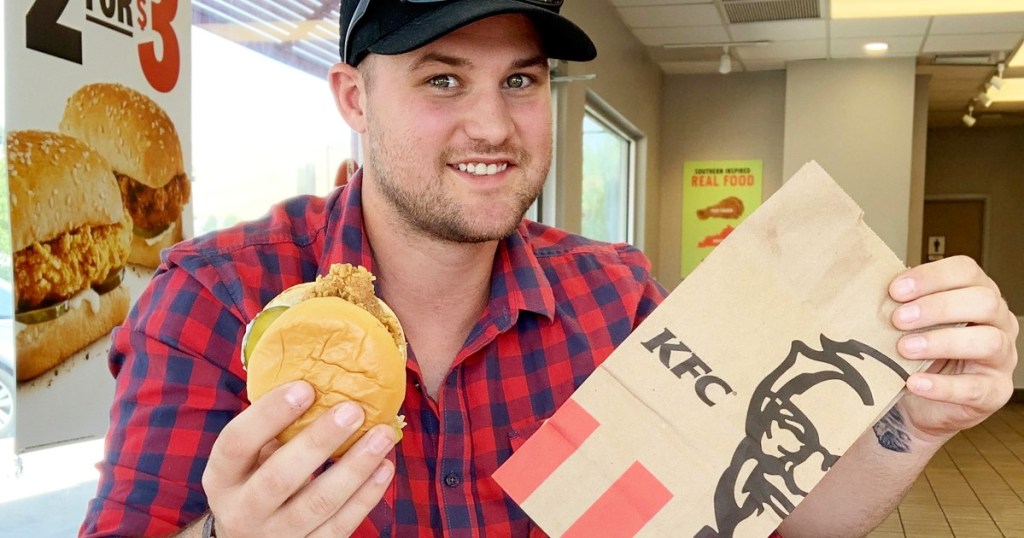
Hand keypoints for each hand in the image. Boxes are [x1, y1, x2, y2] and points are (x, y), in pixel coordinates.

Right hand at [201, 381, 396, 536]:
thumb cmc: (254, 478)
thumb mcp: (247, 455)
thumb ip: (271, 425)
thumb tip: (318, 372)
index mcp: (221, 476)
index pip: (236, 443)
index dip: (269, 414)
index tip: (306, 386)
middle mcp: (241, 510)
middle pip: (279, 478)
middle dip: (319, 442)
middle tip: (353, 410)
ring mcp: (275, 536)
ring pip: (317, 505)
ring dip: (355, 468)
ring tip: (383, 435)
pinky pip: (339, 526)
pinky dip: (366, 497)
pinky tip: (384, 467)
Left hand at [889, 255, 1018, 442]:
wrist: (919, 404)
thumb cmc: (917, 354)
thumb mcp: (910, 325)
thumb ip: (902, 305)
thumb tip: (870, 289)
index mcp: (977, 294)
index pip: (967, 271)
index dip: (932, 276)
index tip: (895, 290)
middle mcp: (998, 322)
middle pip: (983, 301)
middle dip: (937, 307)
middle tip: (898, 319)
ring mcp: (1002, 357)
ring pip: (988, 341)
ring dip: (942, 342)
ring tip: (905, 348)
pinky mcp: (995, 391)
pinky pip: (976, 388)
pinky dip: (942, 385)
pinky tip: (915, 382)